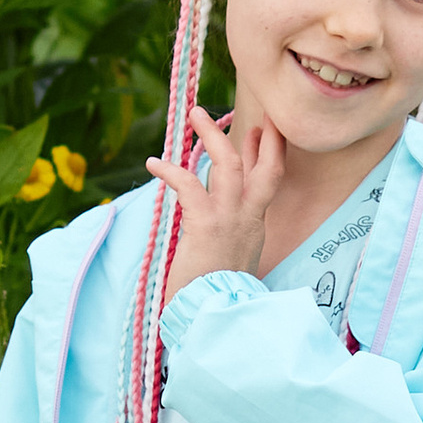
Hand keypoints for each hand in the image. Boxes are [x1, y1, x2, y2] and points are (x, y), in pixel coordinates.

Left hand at [147, 101, 285, 295]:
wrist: (216, 315)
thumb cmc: (218, 294)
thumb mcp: (234, 261)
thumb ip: (232, 238)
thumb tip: (222, 230)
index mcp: (255, 225)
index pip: (268, 180)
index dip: (267, 152)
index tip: (263, 131)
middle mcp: (249, 217)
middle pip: (264, 165)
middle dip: (260, 134)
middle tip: (246, 108)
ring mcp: (230, 219)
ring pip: (228, 164)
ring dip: (212, 135)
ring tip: (195, 114)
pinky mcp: (206, 224)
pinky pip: (188, 185)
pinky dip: (170, 171)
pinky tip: (153, 163)